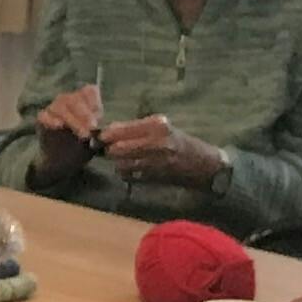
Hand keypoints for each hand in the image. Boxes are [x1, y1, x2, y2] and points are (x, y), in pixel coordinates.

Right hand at [35, 84, 106, 155]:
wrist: (62, 161)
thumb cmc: (82, 146)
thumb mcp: (96, 138)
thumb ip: (100, 129)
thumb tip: (106, 127)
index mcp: (83, 100)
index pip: (89, 91)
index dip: (95, 102)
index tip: (100, 117)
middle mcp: (67, 100)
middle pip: (75, 98)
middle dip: (85, 114)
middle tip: (92, 128)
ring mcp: (53, 108)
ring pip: (61, 106)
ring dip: (73, 120)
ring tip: (82, 134)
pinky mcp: (42, 119)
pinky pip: (45, 116)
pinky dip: (52, 120)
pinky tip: (60, 126)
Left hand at [100, 116, 229, 187]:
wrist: (203, 164)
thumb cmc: (180, 142)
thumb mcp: (161, 128)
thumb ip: (136, 128)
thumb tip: (108, 132)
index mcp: (157, 125)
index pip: (121, 129)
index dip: (106, 135)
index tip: (98, 137)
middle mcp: (156, 141)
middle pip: (117, 147)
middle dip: (108, 149)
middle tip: (106, 149)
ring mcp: (155, 160)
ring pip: (121, 163)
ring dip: (117, 162)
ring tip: (122, 159)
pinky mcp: (154, 176)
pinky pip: (129, 175)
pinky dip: (126, 173)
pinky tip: (132, 169)